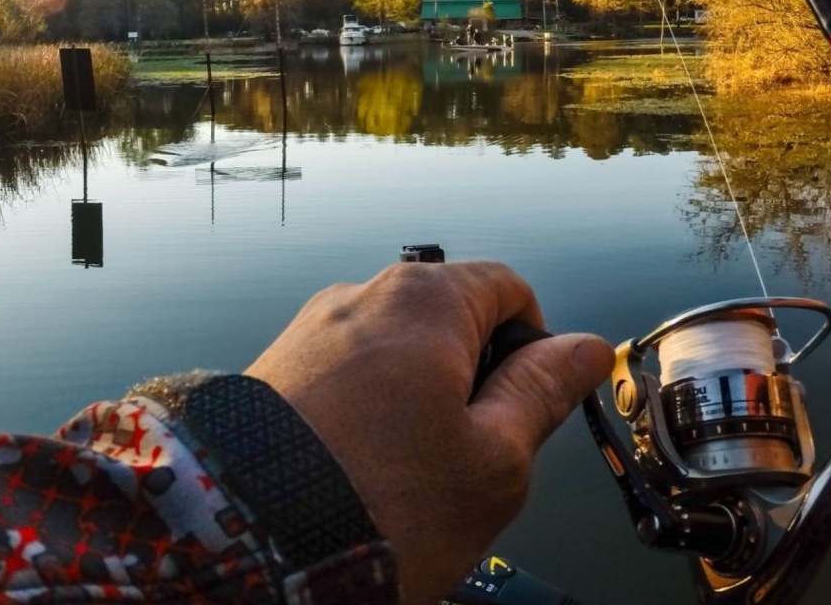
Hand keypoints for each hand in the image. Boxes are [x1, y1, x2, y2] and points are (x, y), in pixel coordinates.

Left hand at [245, 260, 613, 604]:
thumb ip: (544, 391)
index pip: (509, 287)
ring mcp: (312, 328)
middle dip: (472, 377)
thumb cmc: (383, 505)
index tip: (526, 405)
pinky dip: (367, 411)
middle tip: (467, 455)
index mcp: (428, 299)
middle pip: (451, 317)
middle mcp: (364, 294)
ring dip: (418, 398)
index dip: (534, 344)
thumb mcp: (494, 459)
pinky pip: (347, 373)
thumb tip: (587, 347)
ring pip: (398, 350)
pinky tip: (358, 468)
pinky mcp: (275, 365)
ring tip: (404, 474)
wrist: (243, 544)